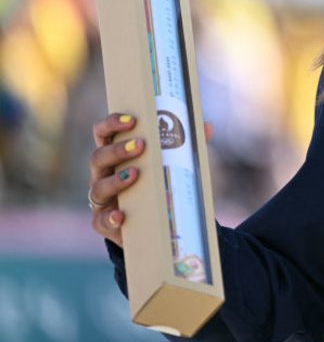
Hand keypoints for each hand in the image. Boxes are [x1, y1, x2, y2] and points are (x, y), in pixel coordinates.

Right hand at [89, 114, 212, 246]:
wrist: (149, 222)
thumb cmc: (155, 183)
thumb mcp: (168, 164)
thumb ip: (184, 146)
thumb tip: (206, 127)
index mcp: (115, 155)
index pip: (103, 133)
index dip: (111, 123)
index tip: (131, 119)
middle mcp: (103, 174)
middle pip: (98, 157)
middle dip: (118, 149)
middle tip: (140, 144)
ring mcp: (101, 198)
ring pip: (98, 187)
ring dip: (116, 180)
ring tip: (135, 174)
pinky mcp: (103, 222)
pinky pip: (101, 220)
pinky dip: (110, 218)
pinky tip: (121, 216)